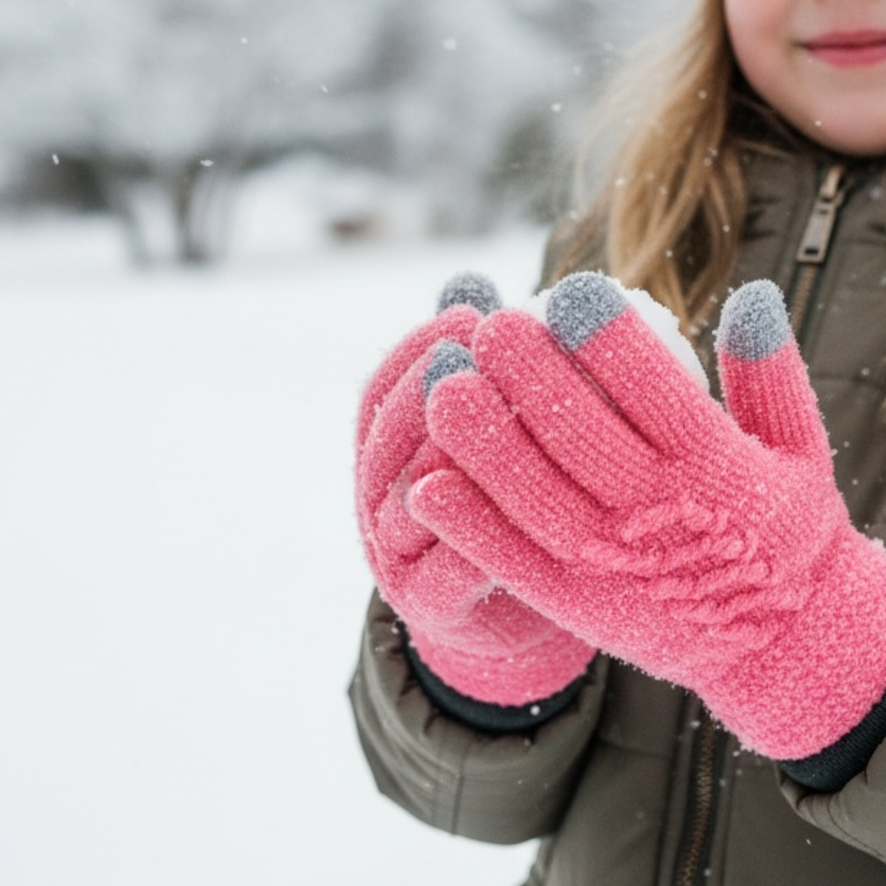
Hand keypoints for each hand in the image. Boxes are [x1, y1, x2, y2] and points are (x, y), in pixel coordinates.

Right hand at [354, 272, 593, 707]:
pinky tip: (508, 511)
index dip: (419, 346)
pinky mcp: (429, 605)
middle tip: (479, 358)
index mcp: (385, 445)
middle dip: (430, 393)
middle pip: (386, 438)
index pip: (382, 385)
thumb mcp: (492, 427)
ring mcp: (395, 554)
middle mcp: (377, 495)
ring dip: (445, 461)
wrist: (503, 609)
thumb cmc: (503, 496)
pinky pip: (441, 571)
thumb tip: (468, 276)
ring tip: (492, 428)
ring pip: (406, 501)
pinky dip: (469, 539)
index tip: (470, 312)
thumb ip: (478, 362)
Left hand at [413, 274, 885, 759]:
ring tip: (444, 387)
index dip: (610, 341)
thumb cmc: (786, 527)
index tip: (571, 290)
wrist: (781, 646)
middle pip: (584, 438)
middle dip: (533, 378)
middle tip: (493, 325)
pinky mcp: (580, 606)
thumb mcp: (801, 450)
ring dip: (486, 445)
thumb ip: (772, 373)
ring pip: (538, 498)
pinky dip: (471, 529)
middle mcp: (661, 516)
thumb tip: (753, 294)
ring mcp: (614, 565)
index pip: (657, 391)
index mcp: (716, 468)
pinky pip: (516, 564)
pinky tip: (426, 485)